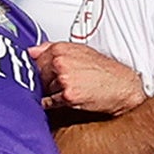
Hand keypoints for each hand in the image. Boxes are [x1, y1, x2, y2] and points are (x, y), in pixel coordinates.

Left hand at [32, 42, 146, 115]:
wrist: (122, 86)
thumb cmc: (104, 70)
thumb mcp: (80, 51)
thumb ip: (52, 49)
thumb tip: (32, 51)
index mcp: (61, 49)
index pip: (36, 59)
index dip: (40, 69)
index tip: (45, 74)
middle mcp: (60, 62)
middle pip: (38, 75)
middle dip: (46, 81)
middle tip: (62, 85)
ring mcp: (63, 79)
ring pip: (44, 89)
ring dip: (52, 93)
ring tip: (69, 91)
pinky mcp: (67, 96)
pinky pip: (50, 103)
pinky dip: (54, 104)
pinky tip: (66, 100)